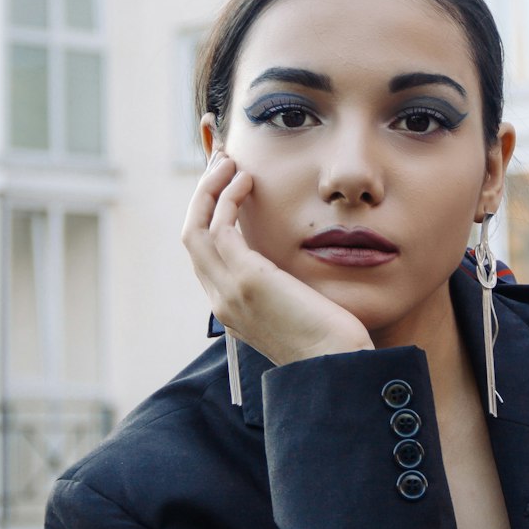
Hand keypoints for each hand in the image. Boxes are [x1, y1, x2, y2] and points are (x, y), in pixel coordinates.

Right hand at [181, 155, 374, 365]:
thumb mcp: (296, 309)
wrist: (336, 366)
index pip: (205, 254)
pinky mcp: (246, 279)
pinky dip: (227, 197)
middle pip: (191, 235)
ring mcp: (228, 291)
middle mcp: (221, 300)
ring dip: (209, 189)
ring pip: (195, 227)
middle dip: (203, 195)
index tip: (227, 185)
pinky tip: (246, 181)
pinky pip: (220, 226)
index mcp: (231, 308)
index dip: (210, 215)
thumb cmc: (329, 342)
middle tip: (222, 164)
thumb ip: (282, 286)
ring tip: (231, 162)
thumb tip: (289, 263)